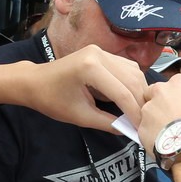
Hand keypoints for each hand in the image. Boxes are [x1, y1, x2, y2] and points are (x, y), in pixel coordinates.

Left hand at [16, 44, 149, 130]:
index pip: (122, 93)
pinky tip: (131, 99)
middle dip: (140, 103)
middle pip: (132, 80)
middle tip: (145, 122)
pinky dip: (132, 84)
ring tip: (140, 112)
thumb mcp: (80, 116)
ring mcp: (101, 51)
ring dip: (139, 92)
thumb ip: (107, 123)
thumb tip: (129, 130)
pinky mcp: (102, 53)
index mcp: (90, 68)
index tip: (142, 130)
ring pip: (133, 72)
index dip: (135, 113)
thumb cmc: (52, 100)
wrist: (35, 82)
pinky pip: (126, 68)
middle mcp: (99, 54)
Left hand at [138, 74, 180, 155]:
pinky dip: (150, 135)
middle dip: (158, 105)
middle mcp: (161, 91)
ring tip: (167, 134)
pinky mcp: (141, 126)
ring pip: (146, 113)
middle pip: (152, 94)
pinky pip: (144, 129)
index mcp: (179, 83)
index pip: (170, 85)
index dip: (173, 98)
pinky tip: (163, 142)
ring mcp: (148, 108)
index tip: (177, 106)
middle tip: (169, 119)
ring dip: (154, 121)